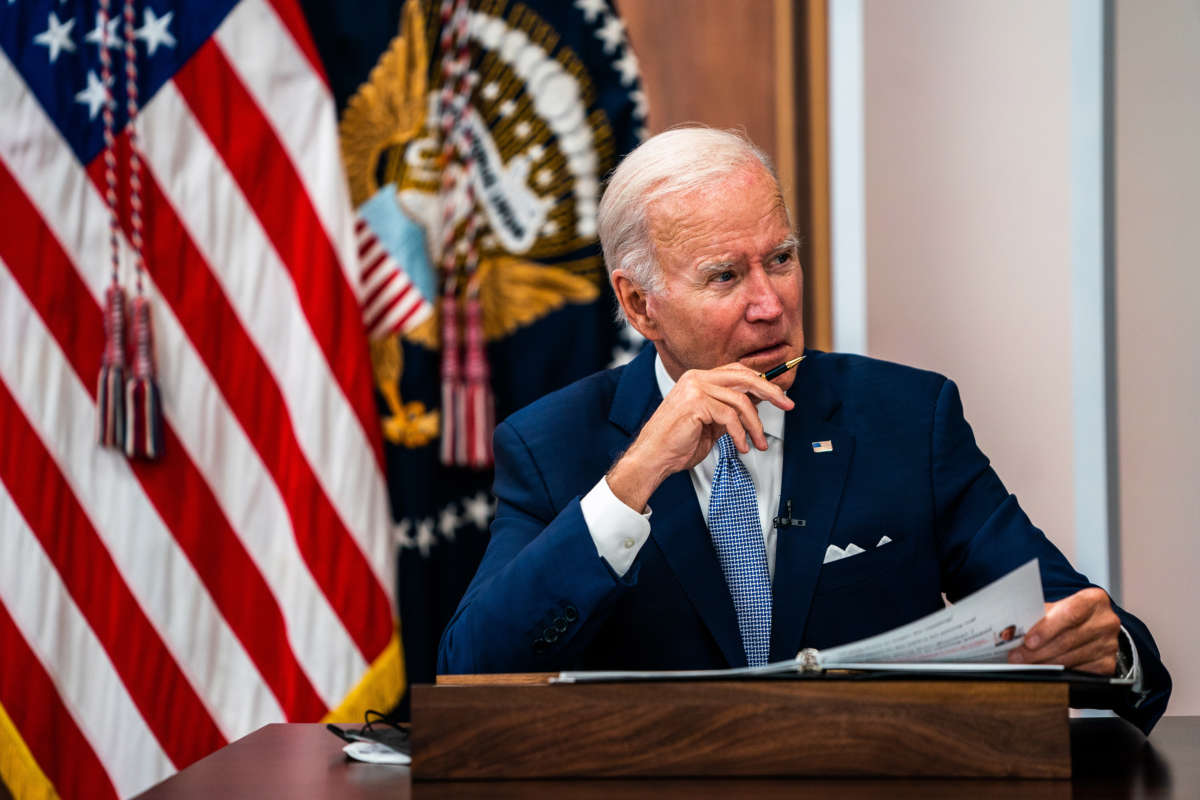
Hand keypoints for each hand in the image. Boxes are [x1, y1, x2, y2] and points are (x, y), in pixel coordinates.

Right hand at [607, 363, 793, 511]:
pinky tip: (741, 447)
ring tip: (758, 443)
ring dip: (755, 425)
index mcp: (698, 378)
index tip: (780, 396)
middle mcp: (696, 378)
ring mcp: (695, 388)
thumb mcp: (711, 423)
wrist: (653, 457)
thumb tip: (758, 403)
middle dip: (770, 391)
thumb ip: (730, 410)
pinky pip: (730, 417)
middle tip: (788, 405)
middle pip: (744, 377)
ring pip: (740, 401)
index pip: (738, 372)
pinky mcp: (695, 404)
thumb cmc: (678, 443)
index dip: (762, 382)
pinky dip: (740, 435)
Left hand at [1007, 587, 1120, 674]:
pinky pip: (1079, 672)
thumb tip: (1013, 631)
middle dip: (1038, 651)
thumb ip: (1040, 615)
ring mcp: (1109, 644)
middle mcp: (1105, 622)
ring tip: (1025, 663)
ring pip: (1071, 658)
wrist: (1093, 625)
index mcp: (1093, 600)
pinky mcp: (1108, 664)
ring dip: (1044, 663)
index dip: (1047, 628)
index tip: (1028, 640)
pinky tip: (1044, 670)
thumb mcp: (1058, 606)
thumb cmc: (1070, 614)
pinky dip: (1059, 672)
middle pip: (1068, 639)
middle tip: (1017, 656)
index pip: (1070, 613)